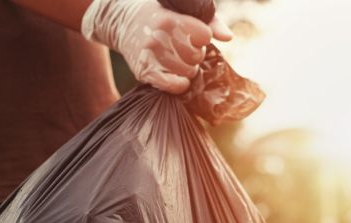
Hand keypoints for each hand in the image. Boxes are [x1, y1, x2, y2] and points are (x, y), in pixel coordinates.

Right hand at [82, 0, 232, 94]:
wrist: (122, 22)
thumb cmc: (158, 15)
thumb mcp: (181, 9)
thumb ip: (209, 21)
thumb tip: (229, 38)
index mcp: (171, 18)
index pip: (205, 35)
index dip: (202, 36)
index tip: (193, 34)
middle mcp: (160, 36)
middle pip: (197, 56)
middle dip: (194, 54)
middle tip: (182, 48)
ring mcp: (151, 55)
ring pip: (189, 72)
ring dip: (186, 68)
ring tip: (175, 59)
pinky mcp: (145, 72)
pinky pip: (175, 85)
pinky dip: (180, 84)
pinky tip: (176, 76)